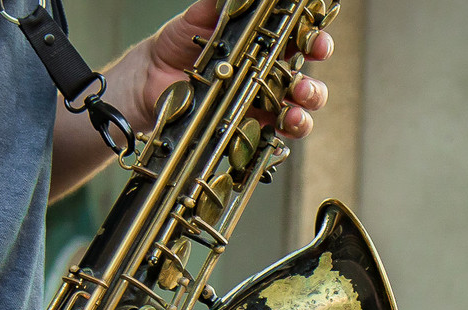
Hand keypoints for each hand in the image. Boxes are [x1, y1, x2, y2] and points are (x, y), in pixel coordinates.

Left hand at [134, 0, 332, 137]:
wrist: (150, 78)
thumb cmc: (178, 44)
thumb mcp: (199, 18)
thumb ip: (220, 7)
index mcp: (265, 46)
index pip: (301, 43)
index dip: (315, 42)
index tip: (317, 43)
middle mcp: (269, 76)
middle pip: (307, 84)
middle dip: (313, 87)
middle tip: (302, 86)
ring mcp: (260, 106)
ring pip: (296, 113)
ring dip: (302, 114)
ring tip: (293, 113)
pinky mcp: (246, 130)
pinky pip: (271, 138)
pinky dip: (279, 136)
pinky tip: (275, 129)